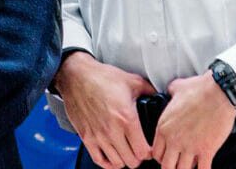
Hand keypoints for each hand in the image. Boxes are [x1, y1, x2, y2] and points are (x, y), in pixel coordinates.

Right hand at [53, 51, 154, 168]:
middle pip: (131, 161)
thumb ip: (149, 90)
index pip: (142, 151)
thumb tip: (159, 95)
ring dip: (123, 159)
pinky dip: (108, 162)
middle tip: (138, 150)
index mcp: (126, 118)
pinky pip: (99, 160)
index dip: (149, 152)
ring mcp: (98, 135)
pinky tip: (112, 156)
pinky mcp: (86, 137)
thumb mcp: (132, 81)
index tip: (149, 148)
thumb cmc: (101, 77)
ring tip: (126, 151)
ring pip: (117, 163)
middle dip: (138, 157)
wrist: (77, 76)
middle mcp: (112, 130)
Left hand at [149, 74, 235, 168]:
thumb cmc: (200, 89)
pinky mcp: (206, 150)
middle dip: (171, 167)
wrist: (219, 92)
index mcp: (164, 127)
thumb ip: (169, 92)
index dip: (161, 156)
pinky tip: (204, 167)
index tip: (166, 156)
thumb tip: (170, 92)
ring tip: (190, 165)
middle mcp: (174, 139)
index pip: (155, 152)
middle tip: (177, 164)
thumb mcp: (176, 87)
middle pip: (166, 166)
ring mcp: (190, 147)